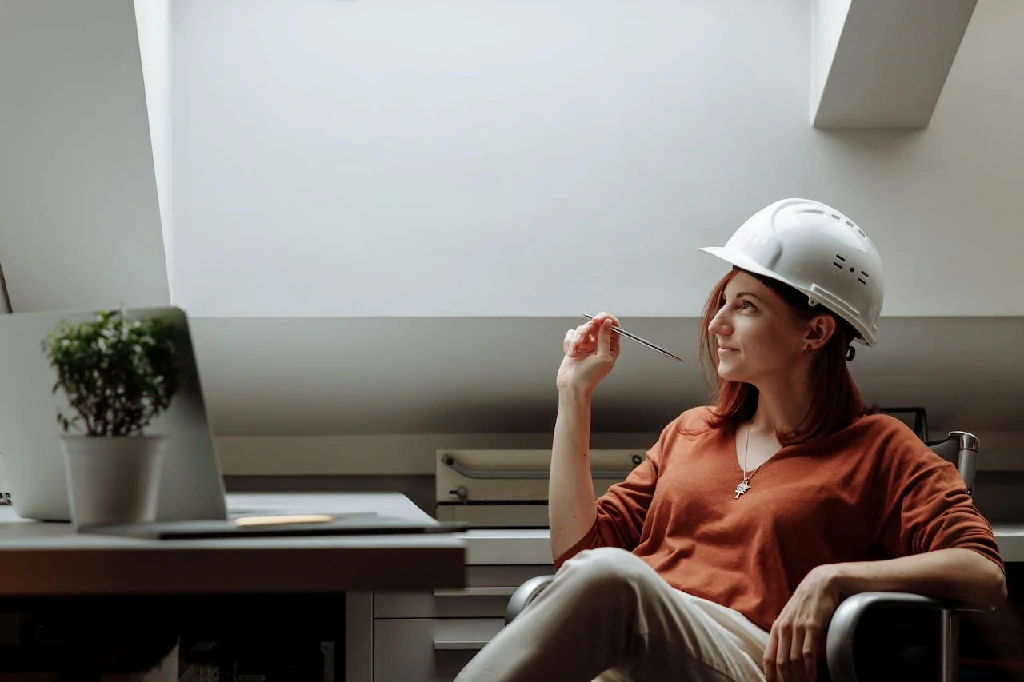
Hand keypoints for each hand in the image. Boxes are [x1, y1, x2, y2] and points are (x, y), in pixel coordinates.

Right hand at [555, 312, 620, 396]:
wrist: (572, 385)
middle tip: (583, 338)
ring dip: (576, 339)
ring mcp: (587, 343)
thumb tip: (608, 323)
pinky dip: (569, 343)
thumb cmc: (589, 376)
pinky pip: (571, 334)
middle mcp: (599, 343)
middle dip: (586, 330)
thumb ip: (605, 338)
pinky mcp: (575, 344)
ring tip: (574, 351)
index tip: (598, 318)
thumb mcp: (603, 357)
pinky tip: (571, 353)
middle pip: (595, 324)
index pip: (612, 325)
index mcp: (611, 346)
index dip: (606, 318)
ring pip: (581, 328)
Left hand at [764, 565, 840, 681]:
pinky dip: (809, 668)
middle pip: (780, 662)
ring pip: (793, 660)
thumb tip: (788, 659)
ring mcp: (797, 627)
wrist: (821, 583)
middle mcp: (784, 628)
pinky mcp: (811, 626)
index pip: (768, 657)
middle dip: (787, 680)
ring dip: (799, 677)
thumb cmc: (807, 604)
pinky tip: (812, 677)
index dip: (770, 675)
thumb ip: (788, 636)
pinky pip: (807, 652)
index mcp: (777, 627)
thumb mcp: (792, 618)